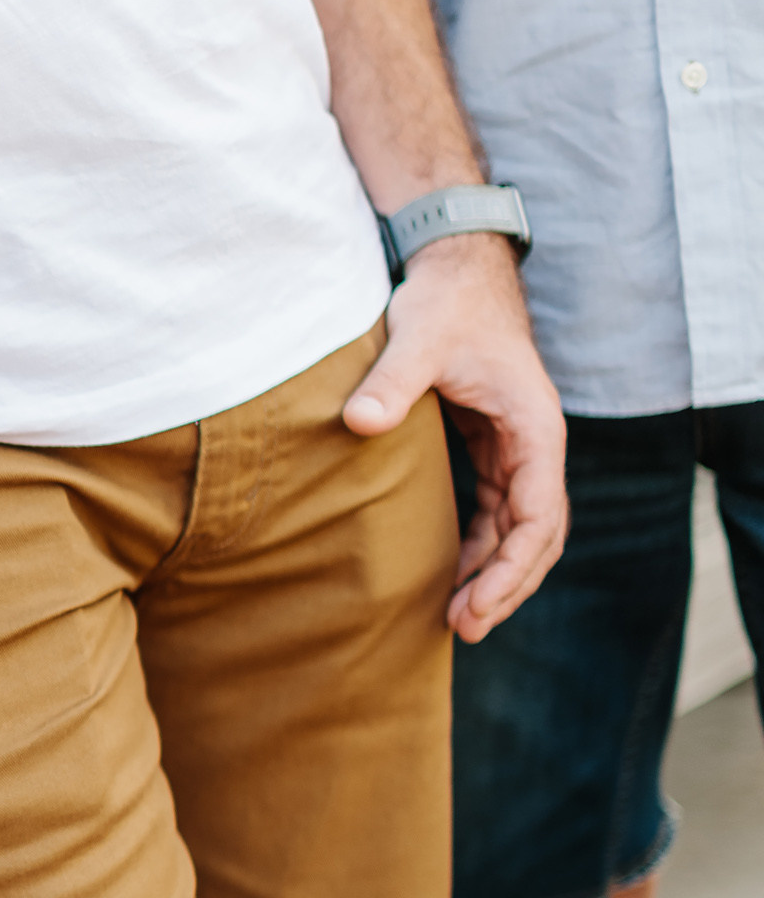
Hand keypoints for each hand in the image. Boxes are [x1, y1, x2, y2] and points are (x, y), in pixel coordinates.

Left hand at [342, 234, 567, 641]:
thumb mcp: (418, 337)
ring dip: (493, 573)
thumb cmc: (445, 302)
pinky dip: (478, 547)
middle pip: (537, 534)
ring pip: (518, 529)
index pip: (538, 516)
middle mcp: (534, 444)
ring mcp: (514, 449)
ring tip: (457, 619)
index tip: (478, 605)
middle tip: (463, 628)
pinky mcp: (490, 447)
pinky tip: (451, 578)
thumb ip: (392, 381)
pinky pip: (494, 512)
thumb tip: (360, 423)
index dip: (510, 568)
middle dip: (506, 585)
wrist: (454, 268)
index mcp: (534, 428)